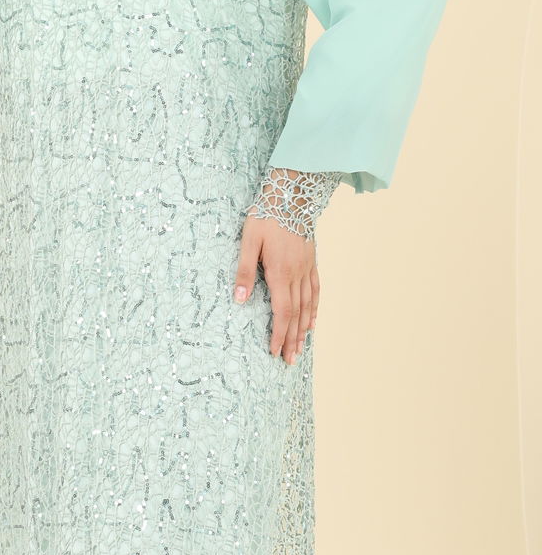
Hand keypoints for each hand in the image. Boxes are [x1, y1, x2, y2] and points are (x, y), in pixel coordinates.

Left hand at [233, 204, 319, 364]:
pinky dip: (315, 308)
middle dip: (292, 339)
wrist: (290, 194)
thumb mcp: (248, 240)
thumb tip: (239, 300)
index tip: (275, 352)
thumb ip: (244, 270)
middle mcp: (297, 274)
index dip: (279, 334)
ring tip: (301, 348)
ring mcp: (306, 268)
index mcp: (280, 272)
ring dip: (304, 329)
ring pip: (308, 305)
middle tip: (290, 360)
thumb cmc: (266, 215)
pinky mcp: (311, 260)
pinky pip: (316, 289)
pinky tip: (313, 320)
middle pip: (296, 314)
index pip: (282, 312)